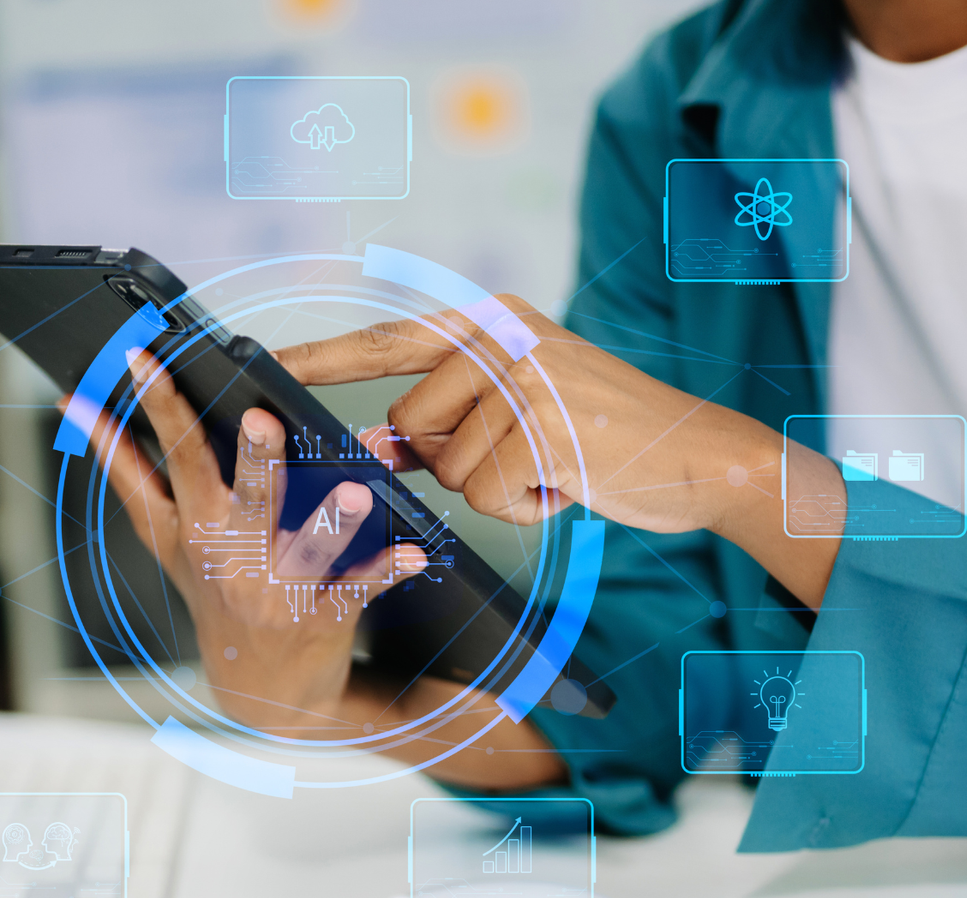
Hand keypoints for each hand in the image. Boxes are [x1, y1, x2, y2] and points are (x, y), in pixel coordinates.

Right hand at [78, 348, 424, 734]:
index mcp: (188, 528)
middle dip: (251, 457)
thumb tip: (77, 404)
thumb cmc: (217, 594)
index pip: (162, 462)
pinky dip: (389, 570)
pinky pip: (361, 587)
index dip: (150, 411)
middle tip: (261, 419)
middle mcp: (228, 555)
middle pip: (240, 495)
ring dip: (332, 520)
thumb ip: (127, 471)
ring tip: (357, 494)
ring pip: (307, 544)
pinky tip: (415, 553)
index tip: (138, 361)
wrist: (261, 694)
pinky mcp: (322, 615)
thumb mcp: (166, 540)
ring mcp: (276, 588)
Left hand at [275, 295, 844, 609]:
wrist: (703, 456)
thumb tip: (369, 444)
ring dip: (496, 488)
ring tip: (556, 466)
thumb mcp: (521, 414)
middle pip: (409, 421)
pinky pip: (486, 495)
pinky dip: (525, 508)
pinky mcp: (545, 425)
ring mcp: (526, 377)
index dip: (322, 355)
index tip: (263, 360)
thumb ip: (445, 421)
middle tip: (527, 452)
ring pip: (447, 467)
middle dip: (453, 459)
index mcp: (495, 320)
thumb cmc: (606, 439)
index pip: (387, 340)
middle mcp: (505, 336)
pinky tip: (570, 483)